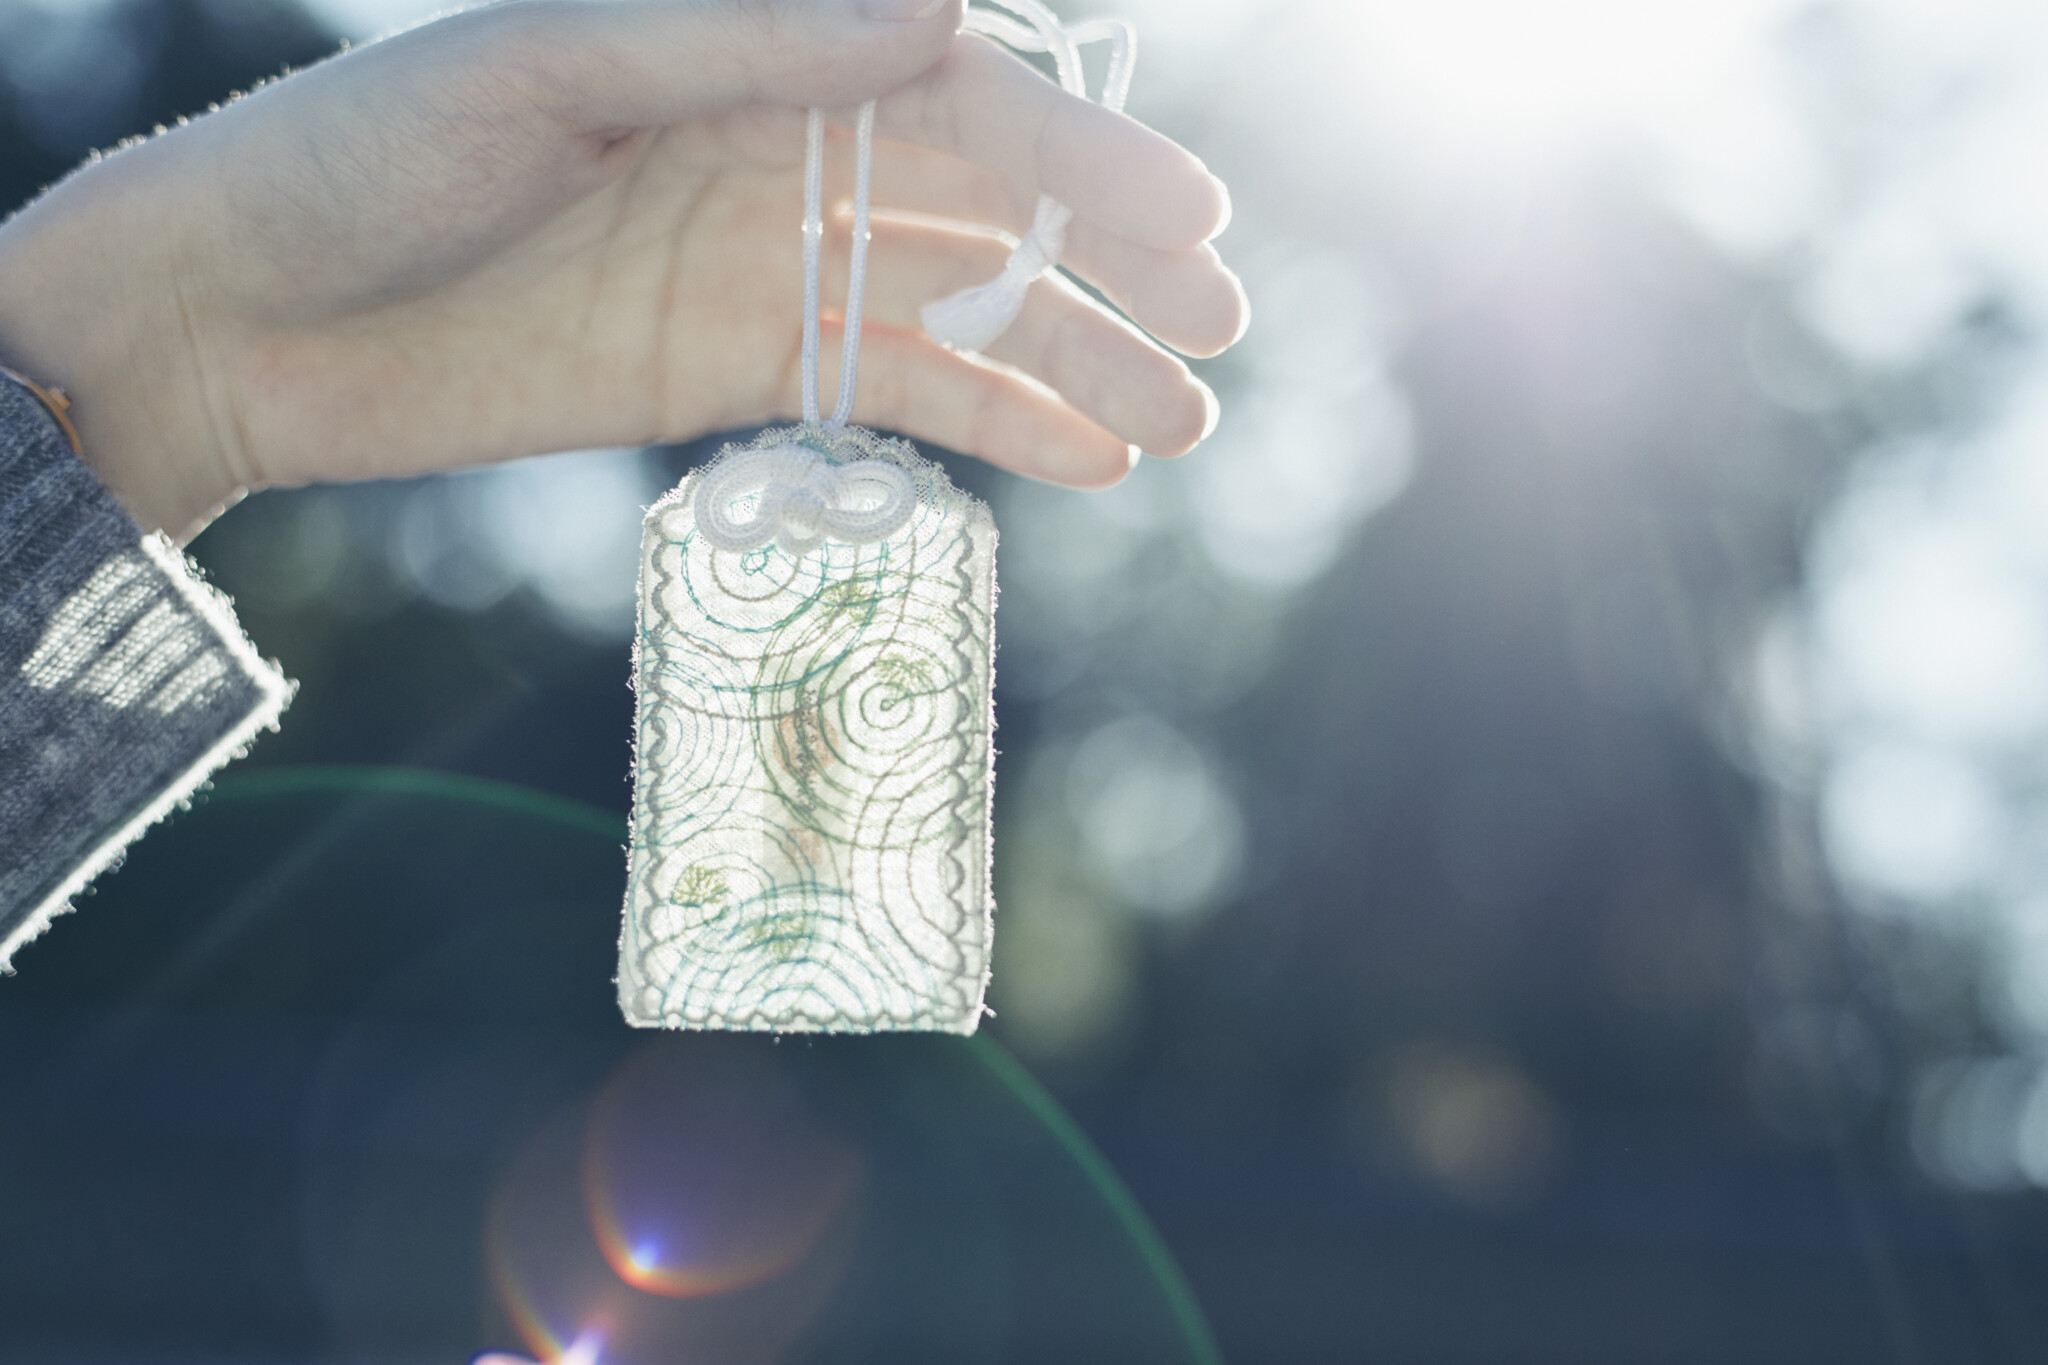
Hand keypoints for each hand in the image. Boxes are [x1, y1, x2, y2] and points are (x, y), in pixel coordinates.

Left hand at [0, 0, 1244, 541]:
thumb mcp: (554, 76)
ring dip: (1071, 366)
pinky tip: (1080, 465)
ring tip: (1181, 428)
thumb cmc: (366, 160)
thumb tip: (951, 8)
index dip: (1084, 164)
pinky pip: (887, 397)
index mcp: (747, 55)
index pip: (959, 100)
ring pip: (956, 315)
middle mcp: (776, 153)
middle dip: (1108, 270)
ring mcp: (760, 269)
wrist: (237, 316)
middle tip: (1222, 336)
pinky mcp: (728, 373)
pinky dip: (985, 428)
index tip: (1194, 229)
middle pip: (985, 207)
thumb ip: (749, 42)